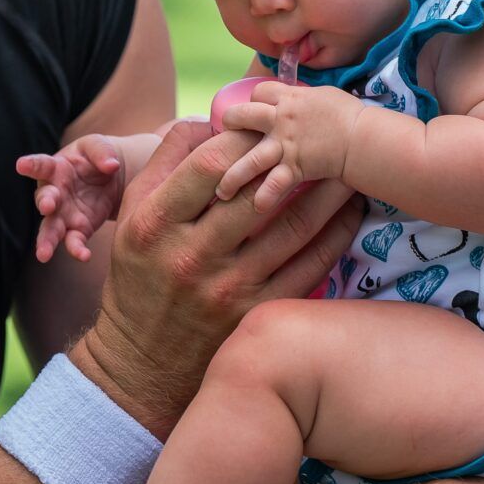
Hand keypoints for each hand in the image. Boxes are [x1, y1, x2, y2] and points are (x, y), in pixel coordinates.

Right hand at [15, 136, 126, 262]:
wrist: (109, 179)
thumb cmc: (95, 158)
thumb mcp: (98, 146)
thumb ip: (102, 152)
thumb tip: (112, 165)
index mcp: (55, 168)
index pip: (41, 165)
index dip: (31, 165)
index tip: (21, 164)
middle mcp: (54, 192)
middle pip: (44, 199)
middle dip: (45, 202)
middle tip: (46, 206)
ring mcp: (63, 214)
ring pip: (51, 228)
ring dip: (47, 240)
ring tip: (43, 254)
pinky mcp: (78, 229)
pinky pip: (74, 241)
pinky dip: (77, 250)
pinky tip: (83, 256)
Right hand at [72, 119, 360, 433]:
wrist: (143, 364)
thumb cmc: (141, 278)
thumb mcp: (132, 217)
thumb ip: (165, 162)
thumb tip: (209, 120)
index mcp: (156, 224)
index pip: (211, 164)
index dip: (246, 136)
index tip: (269, 126)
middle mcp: (192, 257)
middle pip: (261, 192)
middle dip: (299, 158)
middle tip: (326, 135)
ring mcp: (229, 290)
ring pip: (295, 228)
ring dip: (331, 194)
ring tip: (351, 168)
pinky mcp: (258, 316)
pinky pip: (311, 268)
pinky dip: (337, 237)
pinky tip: (351, 215)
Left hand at [217, 83, 365, 210]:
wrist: (362, 136)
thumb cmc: (350, 115)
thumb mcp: (324, 97)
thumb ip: (304, 100)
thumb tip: (299, 100)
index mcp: (289, 98)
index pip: (259, 92)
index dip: (254, 101)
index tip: (254, 110)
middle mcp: (280, 119)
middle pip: (241, 117)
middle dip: (230, 125)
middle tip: (223, 137)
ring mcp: (284, 145)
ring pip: (249, 160)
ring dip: (232, 177)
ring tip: (221, 191)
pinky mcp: (294, 167)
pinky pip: (274, 184)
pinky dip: (265, 197)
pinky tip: (257, 206)